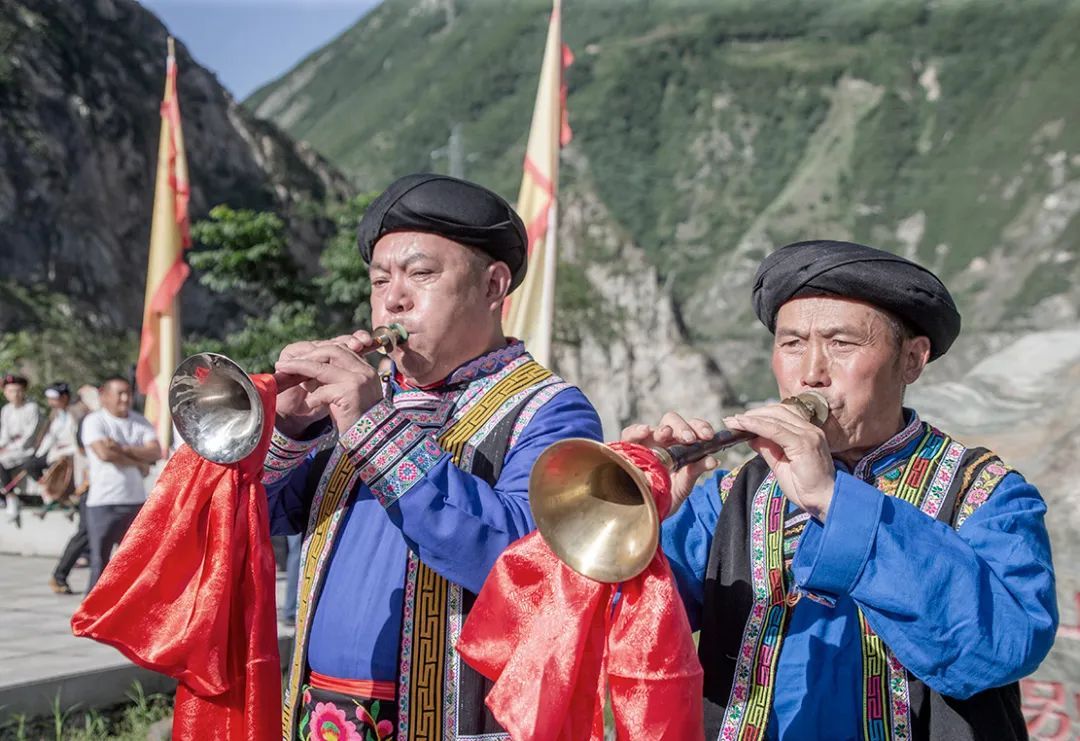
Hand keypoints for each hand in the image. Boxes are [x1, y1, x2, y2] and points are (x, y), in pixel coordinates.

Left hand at [274, 340, 383, 434]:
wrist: (372, 440)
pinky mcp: (350, 393)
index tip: (302, 358)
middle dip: (307, 356)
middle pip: (332, 351)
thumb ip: (332, 381)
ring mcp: (358, 381)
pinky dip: (312, 398)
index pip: (341, 349)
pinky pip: (322, 391)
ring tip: (286, 372)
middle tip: (289, 363)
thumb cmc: (356, 419)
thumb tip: (306, 371)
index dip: (319, 352)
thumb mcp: (345, 394)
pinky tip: (309, 405)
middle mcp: (364, 371)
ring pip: (322, 367)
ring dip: (300, 368)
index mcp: (365, 370)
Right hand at [621, 413, 717, 515]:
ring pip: (655, 427)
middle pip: (673, 422)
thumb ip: (695, 471)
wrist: (646, 512)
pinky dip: (637, 430)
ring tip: (667, 434)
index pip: (691, 427)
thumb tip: (713, 460)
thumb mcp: (683, 485)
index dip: (700, 427)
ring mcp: (646, 443)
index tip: (709, 436)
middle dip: (684, 427)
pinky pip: (629, 434)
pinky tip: (645, 431)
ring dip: (664, 429)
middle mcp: (663, 441)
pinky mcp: (628, 448)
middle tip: (690, 439)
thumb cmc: (665, 496)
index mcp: (680, 446)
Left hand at [724, 403, 834, 518]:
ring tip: (734, 422)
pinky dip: (756, 426)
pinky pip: (775, 430)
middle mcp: (810, 430)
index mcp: (807, 433)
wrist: (825, 501)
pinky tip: (743, 426)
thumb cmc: (805, 487)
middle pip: (777, 411)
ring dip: (751, 418)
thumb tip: (751, 437)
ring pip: (775, 418)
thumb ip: (768, 448)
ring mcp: (809, 435)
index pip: (781, 415)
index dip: (759, 414)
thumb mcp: (780, 465)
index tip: (739, 419)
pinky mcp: (804, 443)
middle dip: (753, 413)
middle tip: (733, 420)